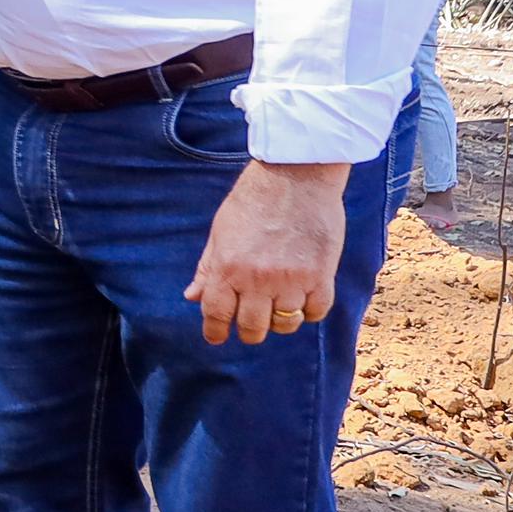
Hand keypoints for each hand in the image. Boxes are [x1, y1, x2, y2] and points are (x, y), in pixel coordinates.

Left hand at [187, 158, 350, 344]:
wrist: (296, 175)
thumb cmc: (253, 200)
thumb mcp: (220, 232)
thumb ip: (207, 267)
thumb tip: (191, 297)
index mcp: (227, 268)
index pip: (216, 314)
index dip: (215, 331)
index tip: (217, 336)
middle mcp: (257, 279)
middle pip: (252, 328)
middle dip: (250, 330)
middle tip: (252, 321)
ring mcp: (290, 279)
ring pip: (285, 324)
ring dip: (281, 320)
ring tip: (280, 304)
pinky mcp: (320, 275)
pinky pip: (315, 311)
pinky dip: (310, 310)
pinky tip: (305, 296)